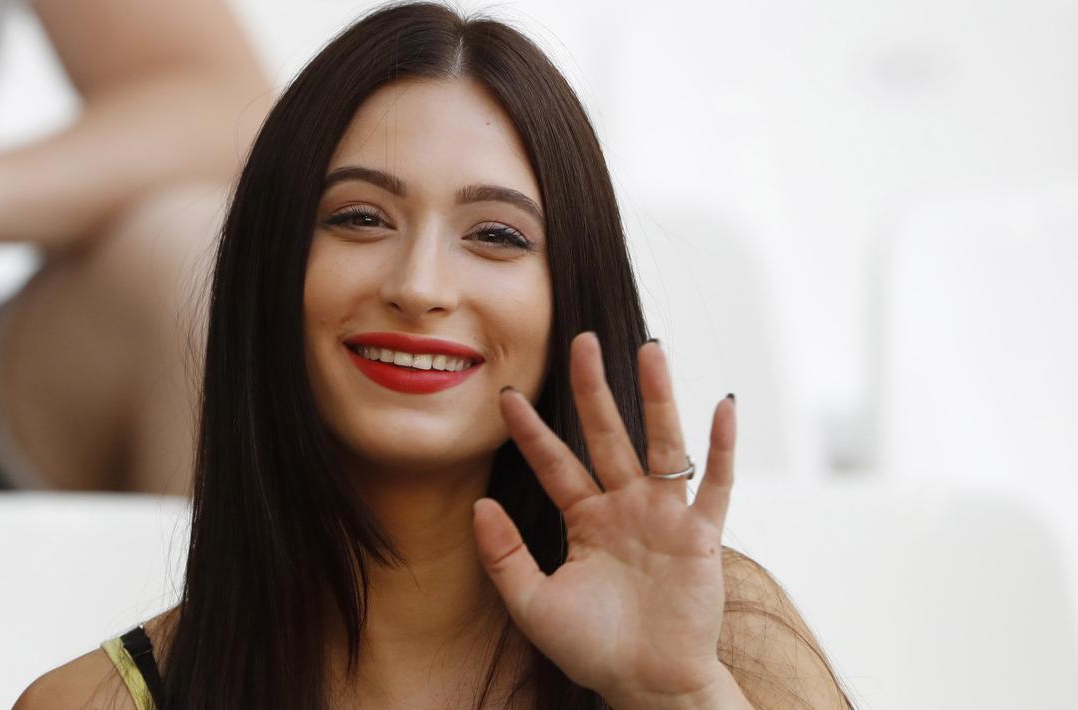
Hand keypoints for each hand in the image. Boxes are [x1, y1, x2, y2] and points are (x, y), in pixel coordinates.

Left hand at [473, 332, 738, 705]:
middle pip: (606, 435)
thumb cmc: (594, 648)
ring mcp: (666, 516)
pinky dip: (721, 447)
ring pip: (660, 444)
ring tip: (651, 349)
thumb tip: (477, 505)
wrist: (648, 686)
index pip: (555, 462)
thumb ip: (504, 556)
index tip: (506, 394)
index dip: (531, 430)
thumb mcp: (534, 603)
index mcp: (586, 519)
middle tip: (581, 341)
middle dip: (593, 389)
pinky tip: (723, 407)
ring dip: (657, 397)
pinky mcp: (701, 535)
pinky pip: (715, 484)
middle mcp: (625, 506)